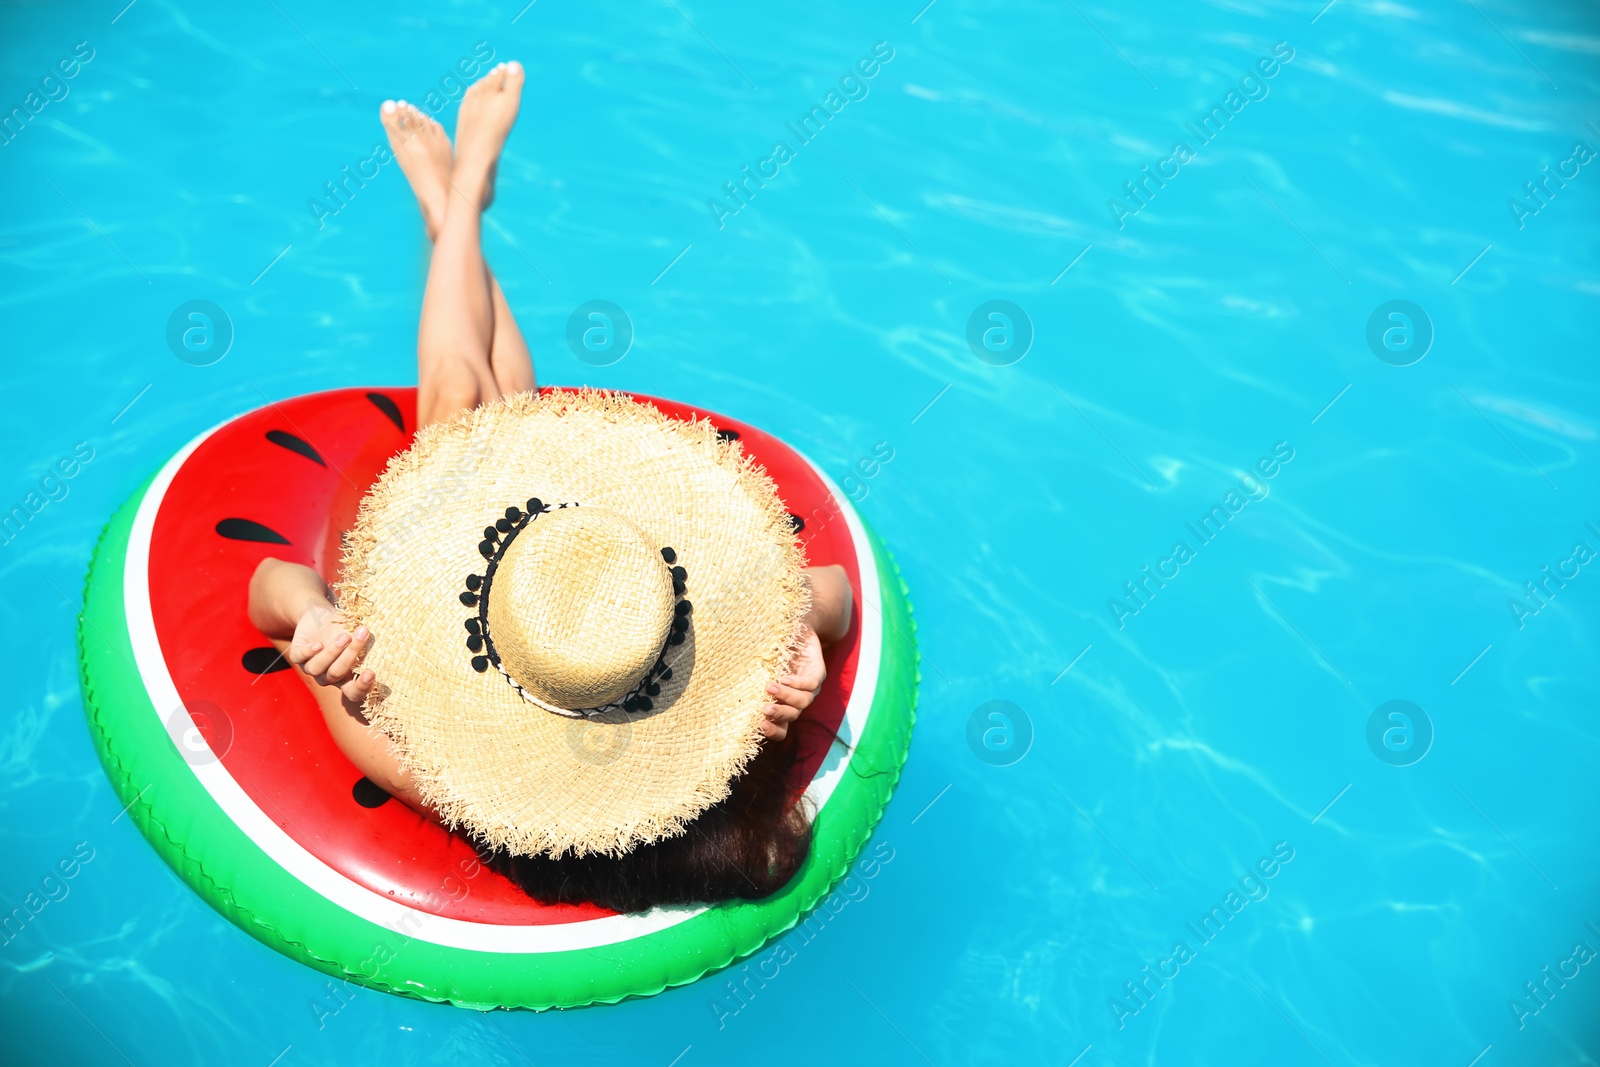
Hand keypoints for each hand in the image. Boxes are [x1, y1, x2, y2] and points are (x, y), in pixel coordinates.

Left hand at [285, 598, 376, 703]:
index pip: (353, 693)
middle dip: (350, 655)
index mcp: (345, 679)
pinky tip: (318, 644)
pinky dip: (309, 652)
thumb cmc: (346, 627)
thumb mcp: (358, 635)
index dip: (362, 687)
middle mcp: (327, 676)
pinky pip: (300, 658)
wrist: (320, 616)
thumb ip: (368, 643)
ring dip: (332, 652)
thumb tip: (388, 641)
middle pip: (336, 674)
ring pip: (317, 668)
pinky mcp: (297, 654)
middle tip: (362, 634)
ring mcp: (311, 667)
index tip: (371, 672)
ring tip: (344, 636)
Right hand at [761, 625, 825, 740]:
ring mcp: (810, 688)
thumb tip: (723, 687)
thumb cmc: (773, 651)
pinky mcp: (818, 673)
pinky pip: (811, 684)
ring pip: (803, 702)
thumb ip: (750, 680)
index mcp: (783, 704)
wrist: (800, 629)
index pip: (781, 728)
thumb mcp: (760, 668)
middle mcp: (797, 700)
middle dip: (778, 714)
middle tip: (764, 709)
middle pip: (792, 717)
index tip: (759, 724)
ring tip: (769, 686)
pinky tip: (784, 678)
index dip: (772, 731)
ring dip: (785, 696)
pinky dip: (797, 683)